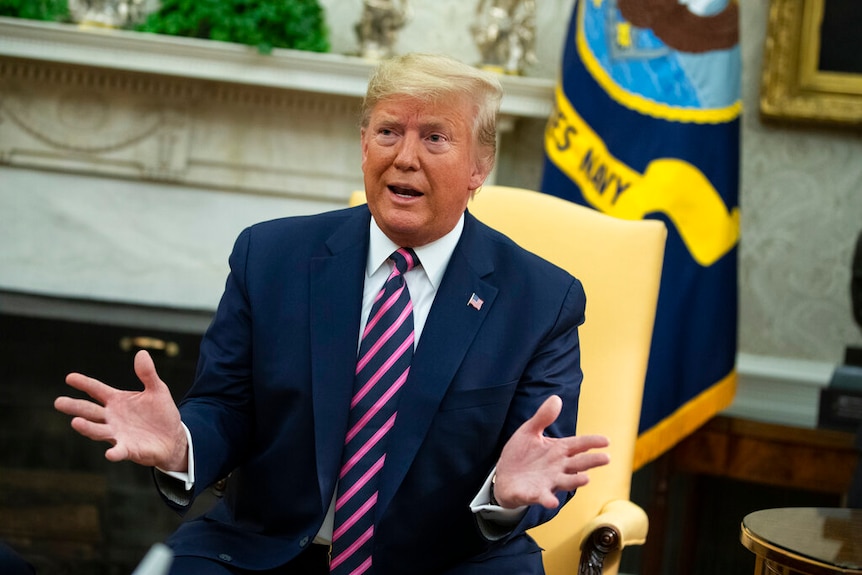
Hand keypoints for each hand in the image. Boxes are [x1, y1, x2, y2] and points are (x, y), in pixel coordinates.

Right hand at [54, 350, 187, 471]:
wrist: (173, 438)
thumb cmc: (161, 413)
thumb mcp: (157, 390)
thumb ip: (147, 374)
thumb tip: (142, 353)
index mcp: (117, 400)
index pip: (96, 390)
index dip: (84, 383)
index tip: (69, 377)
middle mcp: (112, 417)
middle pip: (90, 411)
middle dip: (75, 406)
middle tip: (58, 402)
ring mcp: (117, 434)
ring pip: (98, 430)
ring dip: (87, 427)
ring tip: (75, 422)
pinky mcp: (128, 449)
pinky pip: (119, 451)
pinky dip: (114, 453)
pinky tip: (110, 454)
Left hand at [493, 395, 609, 508]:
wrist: (504, 477)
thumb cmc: (521, 455)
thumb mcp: (529, 431)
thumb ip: (543, 417)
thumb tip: (556, 398)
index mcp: (558, 450)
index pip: (579, 444)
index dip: (592, 442)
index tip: (606, 441)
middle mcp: (558, 467)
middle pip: (578, 463)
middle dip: (592, 461)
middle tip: (606, 458)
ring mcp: (548, 482)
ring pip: (566, 482)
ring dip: (575, 481)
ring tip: (586, 479)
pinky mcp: (534, 494)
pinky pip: (543, 497)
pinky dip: (548, 499)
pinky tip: (552, 501)